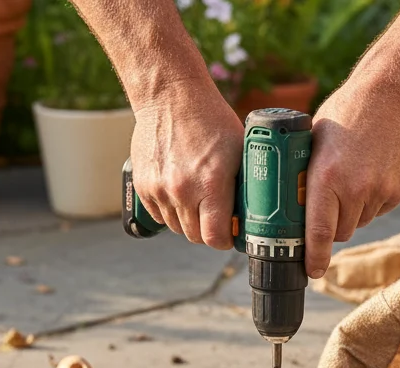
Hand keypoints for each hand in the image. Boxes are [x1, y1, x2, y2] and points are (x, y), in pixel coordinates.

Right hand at [130, 85, 243, 248]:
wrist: (170, 96)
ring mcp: (159, 189)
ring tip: (199, 200)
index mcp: (210, 183)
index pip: (215, 237)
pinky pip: (158, 215)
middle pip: (195, 236)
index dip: (226, 240)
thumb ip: (246, 183)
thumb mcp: (240, 150)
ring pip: (177, 227)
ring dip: (189, 221)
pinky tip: (180, 193)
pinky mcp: (143, 185)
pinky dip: (170, 211)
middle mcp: (182, 190)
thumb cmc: (210, 119)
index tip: (231, 234)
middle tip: (218, 217)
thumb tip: (255, 211)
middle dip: (209, 231)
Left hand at [304, 87, 399, 277]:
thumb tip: (289, 205)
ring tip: (352, 178)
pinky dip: (371, 201)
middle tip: (328, 204)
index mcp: (326, 178)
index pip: (318, 232)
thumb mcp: (313, 141)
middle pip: (340, 233)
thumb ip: (305, 176)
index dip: (313, 258)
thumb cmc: (344, 114)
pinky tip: (369, 173)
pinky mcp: (397, 191)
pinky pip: (378, 210)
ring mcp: (380, 191)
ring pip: (360, 222)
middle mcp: (354, 189)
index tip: (310, 271)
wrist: (390, 96)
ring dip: (352, 212)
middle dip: (331, 226)